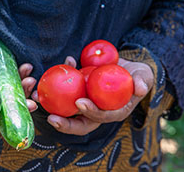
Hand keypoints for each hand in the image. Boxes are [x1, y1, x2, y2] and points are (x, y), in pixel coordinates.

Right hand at [0, 28, 37, 111]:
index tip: (14, 110)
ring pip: (7, 85)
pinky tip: (26, 66)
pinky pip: (8, 71)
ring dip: (21, 84)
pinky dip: (18, 71)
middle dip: (17, 99)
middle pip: (0, 98)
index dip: (0, 111)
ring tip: (30, 77)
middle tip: (29, 95)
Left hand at [33, 57, 153, 135]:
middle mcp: (97, 110)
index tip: (80, 103)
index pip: (100, 118)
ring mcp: (86, 101)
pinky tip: (66, 61)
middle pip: (80, 122)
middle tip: (51, 117)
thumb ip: (142, 82)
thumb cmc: (137, 76)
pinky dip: (61, 79)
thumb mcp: (144, 77)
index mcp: (112, 112)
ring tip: (39, 98)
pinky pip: (67, 89)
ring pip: (68, 109)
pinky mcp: (80, 90)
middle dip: (65, 124)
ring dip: (52, 106)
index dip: (90, 113)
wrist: (128, 68)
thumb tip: (140, 88)